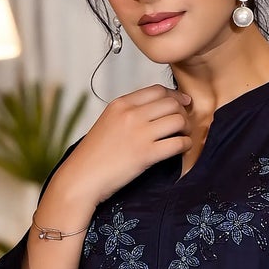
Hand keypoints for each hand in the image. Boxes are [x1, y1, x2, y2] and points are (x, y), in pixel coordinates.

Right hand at [52, 83, 193, 212]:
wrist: (81, 178)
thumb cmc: (94, 155)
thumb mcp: (108, 122)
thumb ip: (128, 113)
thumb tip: (153, 110)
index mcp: (121, 104)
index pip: (157, 90)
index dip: (174, 96)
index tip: (182, 104)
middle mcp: (130, 115)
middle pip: (171, 103)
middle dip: (183, 112)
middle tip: (184, 124)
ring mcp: (139, 134)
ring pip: (178, 120)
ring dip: (186, 128)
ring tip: (183, 136)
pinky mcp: (146, 154)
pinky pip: (178, 143)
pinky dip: (185, 145)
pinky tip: (182, 149)